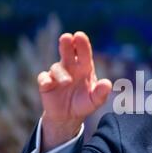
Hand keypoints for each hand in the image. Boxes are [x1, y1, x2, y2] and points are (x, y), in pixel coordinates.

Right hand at [37, 31, 111, 151]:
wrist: (68, 117)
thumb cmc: (84, 104)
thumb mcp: (95, 101)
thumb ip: (101, 93)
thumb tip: (108, 84)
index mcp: (84, 68)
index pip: (83, 53)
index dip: (82, 44)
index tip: (79, 35)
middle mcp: (70, 67)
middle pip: (67, 52)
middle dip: (67, 44)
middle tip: (67, 37)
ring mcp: (57, 74)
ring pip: (56, 67)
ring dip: (61, 73)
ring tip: (67, 81)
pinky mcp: (46, 83)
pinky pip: (43, 78)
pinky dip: (45, 80)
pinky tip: (48, 83)